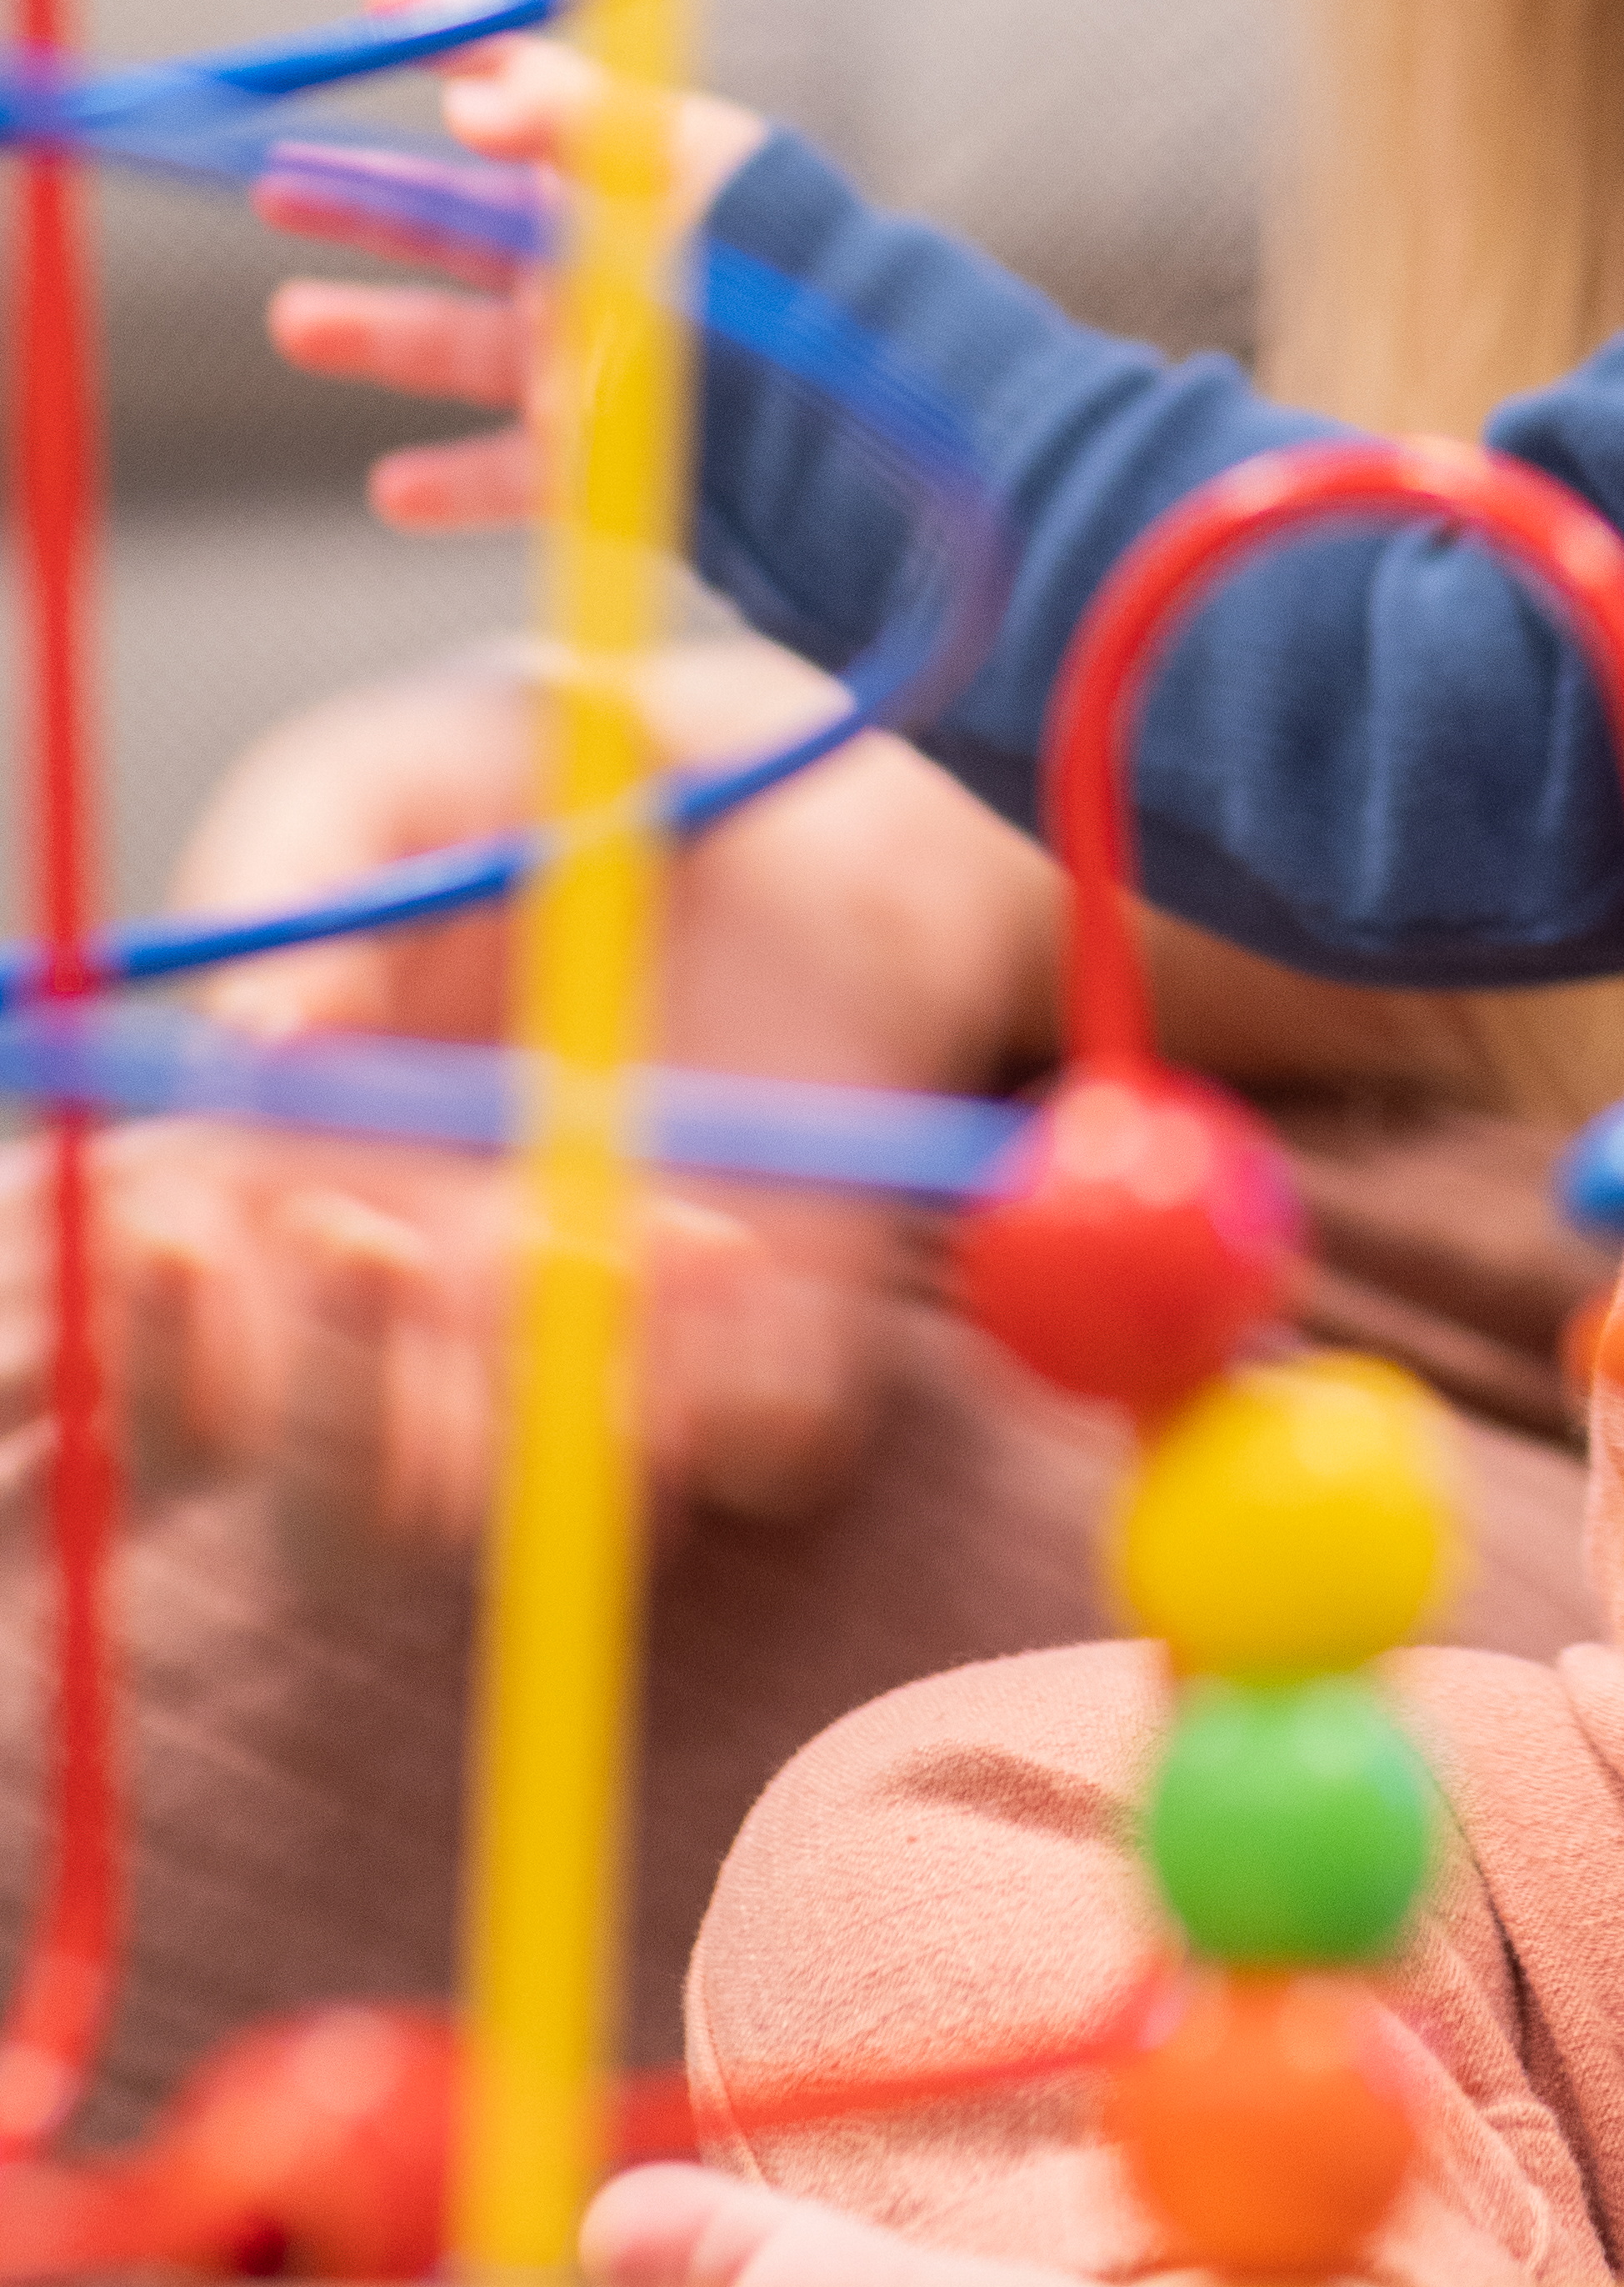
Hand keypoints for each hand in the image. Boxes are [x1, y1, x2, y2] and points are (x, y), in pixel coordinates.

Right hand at [0, 650, 1061, 1560]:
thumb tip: (250, 1041)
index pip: (151, 1355)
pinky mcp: (750, 1370)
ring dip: (499, 1397)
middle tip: (370, 1242)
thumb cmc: (552, 781)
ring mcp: (572, 1359)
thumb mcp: (396, 778)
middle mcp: (405, 1318)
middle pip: (304, 1489)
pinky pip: (719, 1459)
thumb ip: (294, 875)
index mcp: (271, 1198)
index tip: (179, 1232)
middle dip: (315, 1407)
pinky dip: (702, 1381)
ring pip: (488, 1508)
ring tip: (551, 1228)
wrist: (822, 790)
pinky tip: (715, 1237)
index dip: (138, 1336)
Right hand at [260, 0, 765, 535]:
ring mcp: (596, 363)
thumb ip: (575, 127)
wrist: (843, 418)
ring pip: (461, 346)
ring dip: (376, 332)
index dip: (455, 33)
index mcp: (631, 173)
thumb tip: (468, 97)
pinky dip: (449, 484)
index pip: (527, 86)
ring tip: (294, 320)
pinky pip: (509, 477)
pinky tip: (393, 489)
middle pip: (461, 224)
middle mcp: (605, 264)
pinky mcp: (603, 463)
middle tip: (275, 182)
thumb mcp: (679, 173)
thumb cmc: (775, 277)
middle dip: (369, 199)